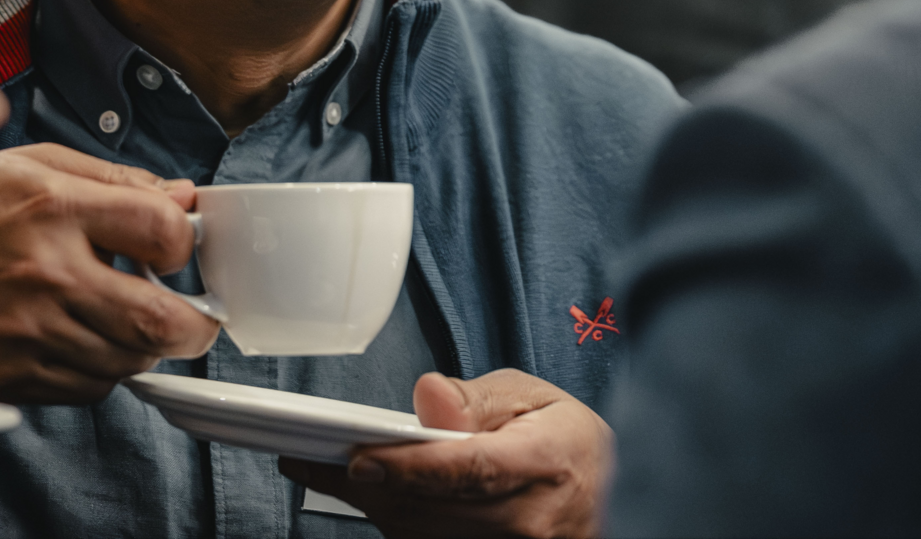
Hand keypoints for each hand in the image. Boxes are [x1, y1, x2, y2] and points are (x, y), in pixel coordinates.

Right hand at [0, 142, 217, 402]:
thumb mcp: (38, 164)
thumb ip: (117, 178)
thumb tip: (181, 196)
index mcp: (56, 209)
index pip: (162, 231)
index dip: (185, 240)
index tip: (178, 246)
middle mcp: (45, 273)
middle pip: (156, 320)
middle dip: (194, 326)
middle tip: (197, 320)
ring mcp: (25, 330)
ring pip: (127, 360)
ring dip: (145, 346)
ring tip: (130, 322)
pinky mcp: (8, 373)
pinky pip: (87, 388)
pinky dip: (103, 370)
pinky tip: (87, 340)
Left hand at [279, 370, 611, 538]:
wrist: (611, 496)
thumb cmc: (568, 442)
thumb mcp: (533, 396)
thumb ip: (477, 400)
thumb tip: (427, 398)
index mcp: (542, 464)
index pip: (465, 470)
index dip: (407, 467)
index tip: (357, 458)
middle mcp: (526, 521)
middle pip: (431, 509)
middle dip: (366, 485)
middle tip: (309, 459)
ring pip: (423, 534)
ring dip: (373, 506)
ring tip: (330, 473)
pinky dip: (399, 522)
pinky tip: (377, 497)